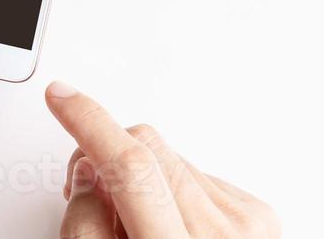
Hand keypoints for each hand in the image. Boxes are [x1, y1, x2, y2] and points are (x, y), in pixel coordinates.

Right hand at [45, 82, 280, 238]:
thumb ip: (89, 225)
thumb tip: (89, 170)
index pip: (132, 167)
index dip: (90, 123)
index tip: (63, 98)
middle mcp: (222, 236)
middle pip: (150, 149)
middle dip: (108, 154)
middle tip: (86, 190)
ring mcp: (249, 224)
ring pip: (173, 157)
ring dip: (143, 178)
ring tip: (134, 225)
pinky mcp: (260, 215)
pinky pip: (199, 176)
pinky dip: (174, 192)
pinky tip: (167, 226)